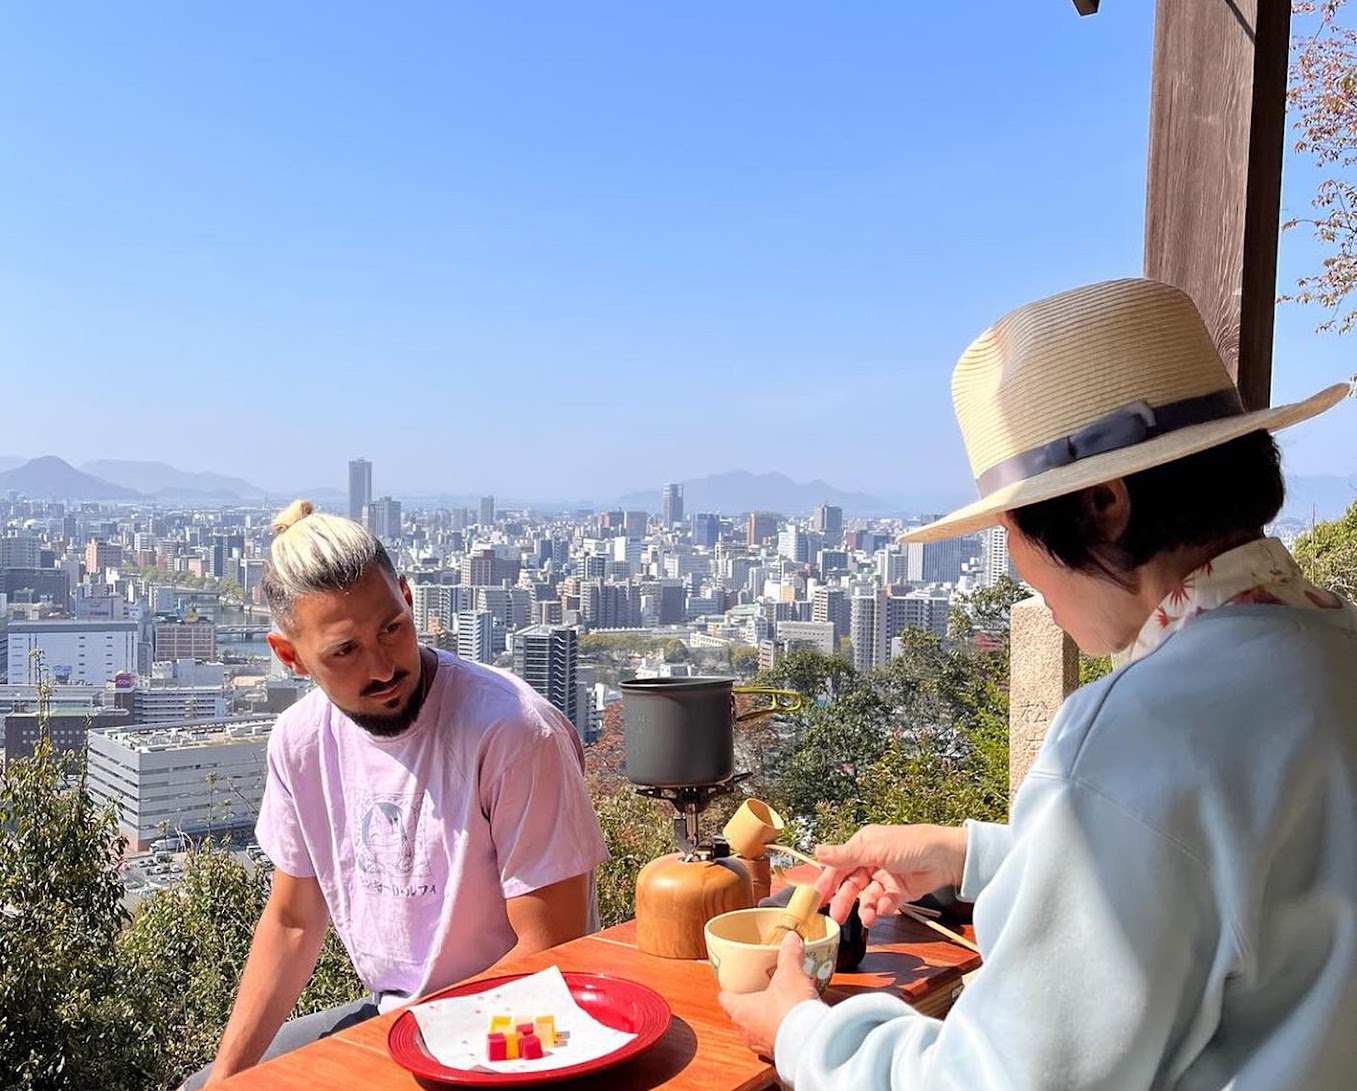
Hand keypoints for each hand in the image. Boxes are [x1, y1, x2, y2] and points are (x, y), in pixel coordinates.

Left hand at [718, 932, 820, 1057]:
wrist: (810, 1042)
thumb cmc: (790, 1010)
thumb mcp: (790, 973)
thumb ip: (789, 954)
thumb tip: (791, 939)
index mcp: (741, 1010)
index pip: (725, 999)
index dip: (729, 990)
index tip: (733, 983)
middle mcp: (747, 1031)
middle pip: (739, 1016)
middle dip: (748, 1005)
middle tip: (758, 991)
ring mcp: (761, 1045)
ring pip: (756, 1031)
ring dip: (764, 1021)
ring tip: (777, 1007)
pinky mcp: (778, 1054)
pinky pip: (774, 1041)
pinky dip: (780, 1033)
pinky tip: (791, 1024)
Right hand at [813, 823, 967, 927]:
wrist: (948, 858)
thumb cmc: (912, 844)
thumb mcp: (876, 849)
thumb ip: (846, 856)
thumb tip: (817, 851)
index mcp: (863, 845)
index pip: (839, 865)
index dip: (827, 881)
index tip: (816, 898)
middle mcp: (872, 860)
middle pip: (851, 884)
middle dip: (844, 900)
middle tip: (836, 917)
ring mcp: (885, 877)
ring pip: (867, 896)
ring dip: (865, 908)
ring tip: (866, 919)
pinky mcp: (898, 892)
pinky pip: (884, 903)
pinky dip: (883, 908)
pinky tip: (884, 910)